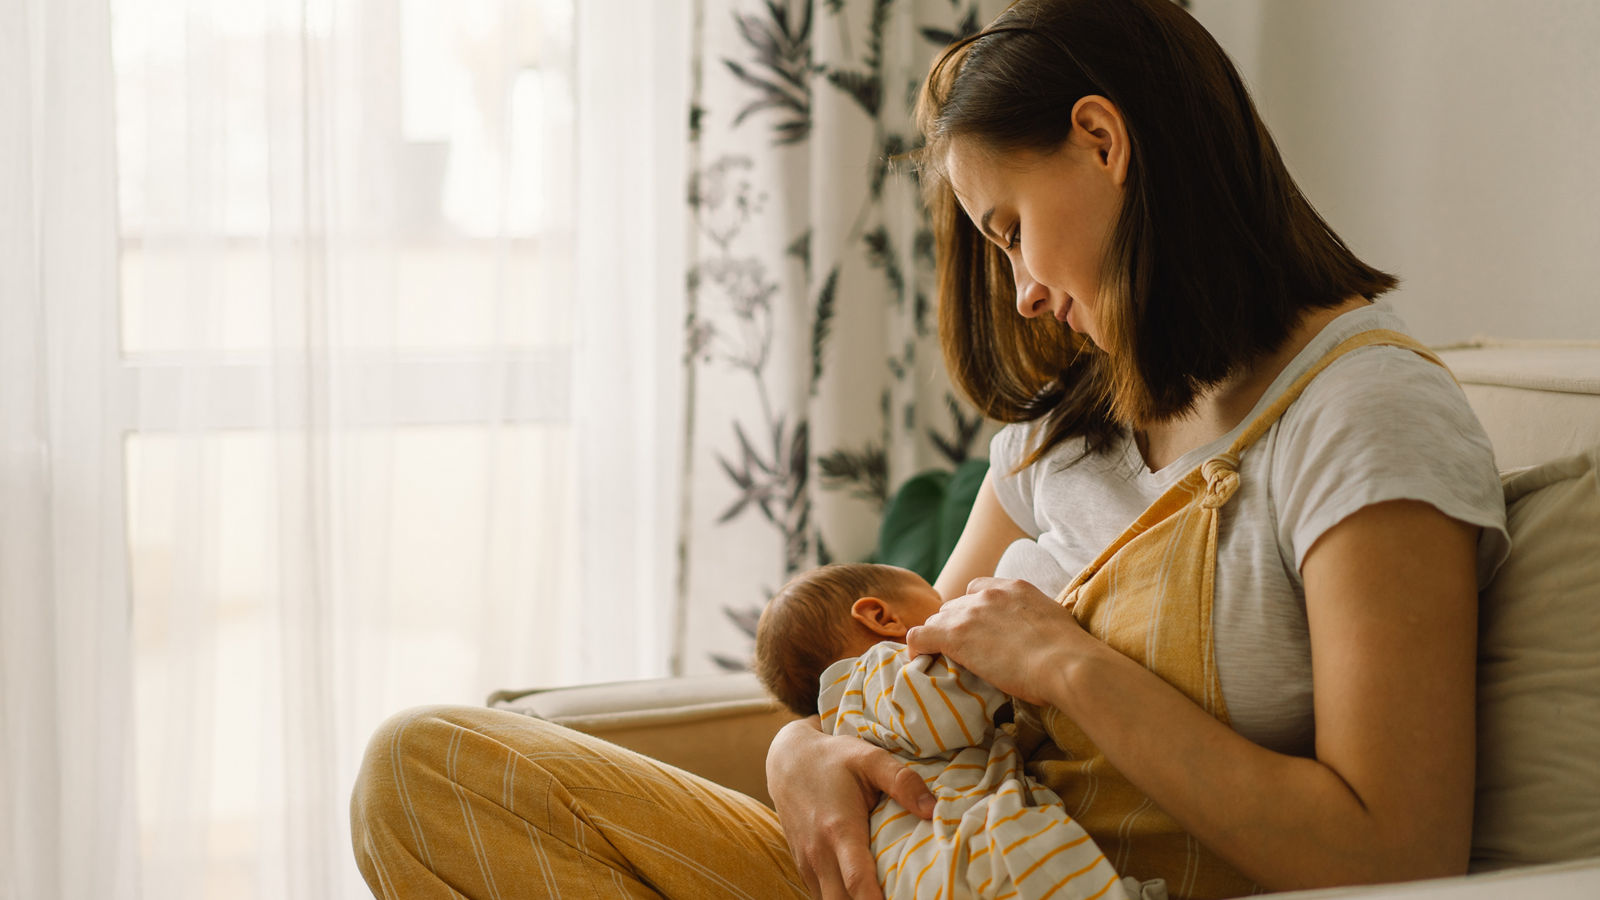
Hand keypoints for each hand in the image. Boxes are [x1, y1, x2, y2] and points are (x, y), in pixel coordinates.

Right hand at [766, 716, 936, 898]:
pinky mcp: (804, 867)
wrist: (788, 761)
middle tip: (902, 897)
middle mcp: (819, 852)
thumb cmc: (834, 759)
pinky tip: (864, 894)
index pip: (857, 881)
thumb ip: (902, 781)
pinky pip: (822, 897)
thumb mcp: (869, 758)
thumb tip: (933, 809)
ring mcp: (808, 863)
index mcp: (840, 828)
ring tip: (886, 896)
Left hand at [904, 577, 1089, 704]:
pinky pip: (920, 635)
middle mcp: (988, 594)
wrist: (1066, 664)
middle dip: (955, 625)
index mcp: (1014, 587)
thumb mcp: (1053, 622)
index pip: (977, 590)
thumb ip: (1034, 620)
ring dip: (939, 638)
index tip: (976, 630)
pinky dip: (916, 647)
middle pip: (954, 606)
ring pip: (937, 620)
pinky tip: (919, 660)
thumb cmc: (1071, 655)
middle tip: (962, 651)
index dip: (972, 611)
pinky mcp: (954, 636)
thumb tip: (1034, 639)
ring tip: (943, 660)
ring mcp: (970, 613)